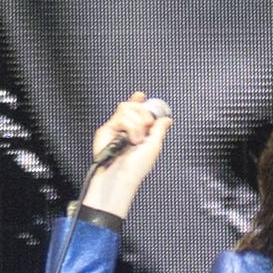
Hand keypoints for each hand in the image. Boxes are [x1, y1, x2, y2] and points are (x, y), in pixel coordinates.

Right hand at [80, 91, 172, 214]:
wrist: (121, 176)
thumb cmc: (135, 169)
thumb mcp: (154, 147)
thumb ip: (159, 130)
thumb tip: (167, 119)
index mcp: (137, 132)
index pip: (136, 112)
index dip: (138, 101)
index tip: (141, 96)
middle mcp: (125, 128)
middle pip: (133, 105)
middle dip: (144, 114)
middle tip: (147, 128)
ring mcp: (115, 128)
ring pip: (127, 108)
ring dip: (137, 123)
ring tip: (137, 139)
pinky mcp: (106, 130)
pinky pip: (121, 117)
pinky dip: (130, 127)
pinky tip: (130, 140)